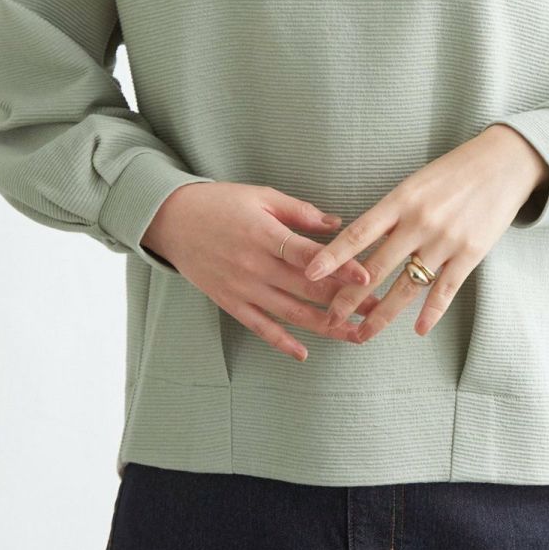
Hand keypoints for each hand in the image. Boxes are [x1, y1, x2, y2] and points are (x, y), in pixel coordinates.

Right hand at [142, 182, 381, 360]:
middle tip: (375, 311)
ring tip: (354, 335)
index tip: (368, 278)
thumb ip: (300, 212)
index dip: (340, 268)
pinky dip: (281, 342)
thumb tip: (338, 223)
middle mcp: (255, 265)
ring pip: (290, 313)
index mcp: (265, 234)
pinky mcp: (230, 302)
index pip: (309, 256)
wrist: (172, 220)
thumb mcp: (261, 196)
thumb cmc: (220, 203)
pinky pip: (260, 327)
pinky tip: (304, 353)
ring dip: (325, 327)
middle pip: (306, 288)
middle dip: (344, 301)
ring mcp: (242, 287)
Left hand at [301, 125, 548, 342]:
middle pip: (376, 267)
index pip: (359, 232)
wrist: (503, 163)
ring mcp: (445, 240)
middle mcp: (420, 222)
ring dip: (382, 314)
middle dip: (349, 297)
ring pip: (406, 286)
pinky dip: (430, 312)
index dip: (332, 255)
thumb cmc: (453, 172)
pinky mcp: (470, 254)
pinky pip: (444, 290)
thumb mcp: (415, 183)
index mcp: (401, 200)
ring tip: (362, 334)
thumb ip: (391, 213)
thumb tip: (361, 242)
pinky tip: (417, 330)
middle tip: (329, 318)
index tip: (309, 273)